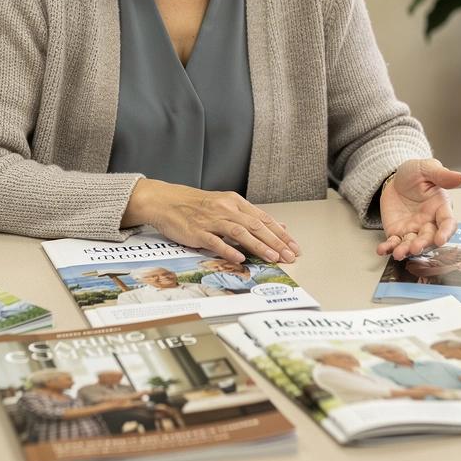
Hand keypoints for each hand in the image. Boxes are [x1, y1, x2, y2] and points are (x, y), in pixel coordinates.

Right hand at [122, 180, 300, 263]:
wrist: (166, 200)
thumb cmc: (196, 205)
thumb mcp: (225, 205)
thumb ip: (250, 216)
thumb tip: (278, 226)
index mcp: (234, 202)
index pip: (263, 219)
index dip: (280, 234)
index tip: (294, 246)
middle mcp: (226, 209)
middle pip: (255, 226)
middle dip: (275, 242)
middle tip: (290, 255)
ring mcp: (211, 220)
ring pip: (239, 233)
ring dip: (258, 246)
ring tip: (272, 258)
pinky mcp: (197, 231)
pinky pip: (215, 241)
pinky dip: (228, 250)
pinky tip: (239, 259)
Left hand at [377, 158, 460, 259]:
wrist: (395, 179)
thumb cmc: (415, 174)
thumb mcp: (426, 168)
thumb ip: (441, 174)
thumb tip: (460, 177)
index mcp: (441, 208)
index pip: (448, 223)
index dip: (446, 232)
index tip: (441, 240)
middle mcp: (429, 222)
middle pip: (429, 237)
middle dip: (423, 244)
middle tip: (415, 247)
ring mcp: (413, 230)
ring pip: (412, 243)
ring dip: (406, 250)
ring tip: (398, 253)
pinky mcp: (398, 232)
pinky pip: (394, 242)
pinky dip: (388, 247)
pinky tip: (382, 250)